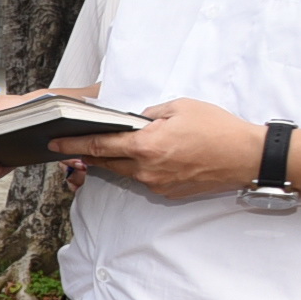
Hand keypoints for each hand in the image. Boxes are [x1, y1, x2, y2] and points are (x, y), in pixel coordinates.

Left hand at [50, 97, 260, 199]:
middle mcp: (146, 170)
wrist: (247, 156)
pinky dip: (140, 169)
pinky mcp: (169, 193)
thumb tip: (135, 121)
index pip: (98, 146)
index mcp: (145, 146)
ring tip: (113, 147)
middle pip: (107, 162)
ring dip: (116, 161)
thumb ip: (150, 113)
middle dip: (89, 153)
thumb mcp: (180, 107)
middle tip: (73, 144)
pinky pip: (145, 180)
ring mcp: (157, 184)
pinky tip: (149, 157)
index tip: (53, 143)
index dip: (72, 144)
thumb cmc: (217, 128)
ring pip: (126, 172)